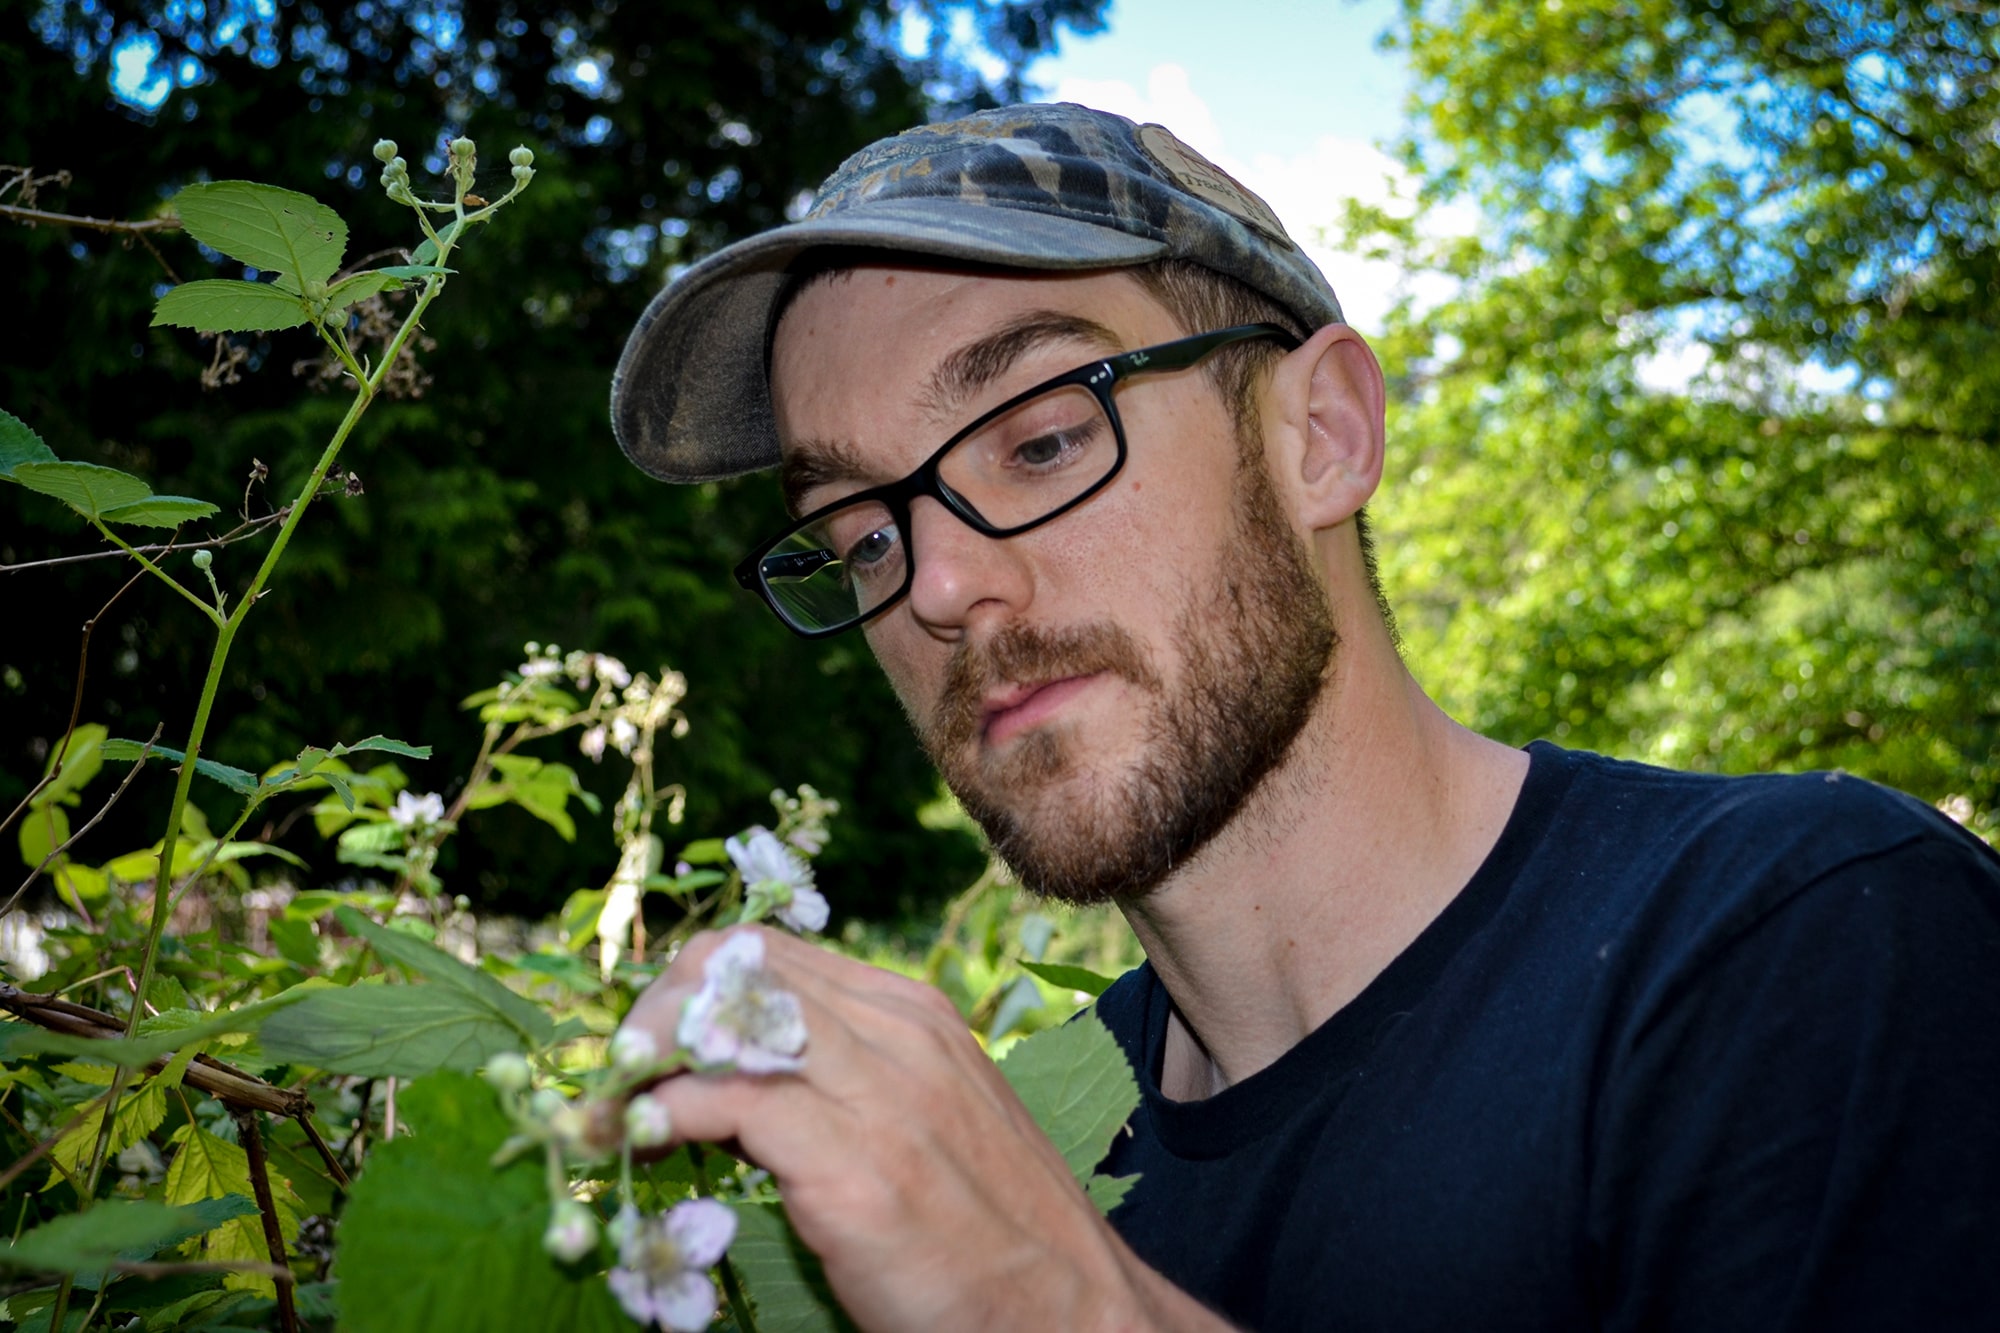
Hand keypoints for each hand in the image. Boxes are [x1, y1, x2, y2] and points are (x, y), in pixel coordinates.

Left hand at [615, 925, 1229, 1332]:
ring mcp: (878, 1094)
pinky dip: (656, 1113)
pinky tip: (635, 1140)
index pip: (765, 954)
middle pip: (731, 967)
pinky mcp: (852, 1167)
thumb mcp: (927, 1123)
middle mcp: (896, 1033)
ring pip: (719, 1017)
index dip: (687, 992)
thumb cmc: (993, 1233)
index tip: (647, 1050)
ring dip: (641, 1057)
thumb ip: (848, 1082)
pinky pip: (722, 1102)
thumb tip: (737, 1076)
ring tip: (608, 1108)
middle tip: (619, 1079)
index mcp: (912, 1013)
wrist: (1072, 1312)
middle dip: (654, 1013)